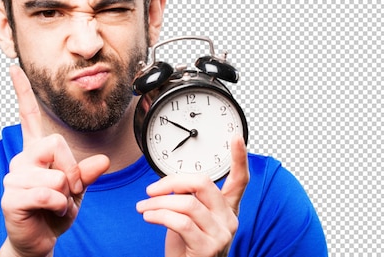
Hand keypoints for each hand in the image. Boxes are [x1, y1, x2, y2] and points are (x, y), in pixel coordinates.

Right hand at [0, 65, 109, 256]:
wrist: (40, 242)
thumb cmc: (56, 213)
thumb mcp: (79, 191)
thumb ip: (87, 174)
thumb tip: (101, 161)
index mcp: (36, 153)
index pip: (28, 116)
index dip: (22, 92)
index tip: (14, 67)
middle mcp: (22, 160)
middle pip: (56, 144)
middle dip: (72, 171)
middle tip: (67, 190)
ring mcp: (13, 178)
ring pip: (56, 175)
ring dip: (66, 195)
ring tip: (57, 204)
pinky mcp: (11, 198)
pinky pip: (47, 194)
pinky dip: (59, 206)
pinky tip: (53, 211)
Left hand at [136, 135, 248, 256]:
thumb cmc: (187, 248)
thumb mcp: (190, 218)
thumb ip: (189, 198)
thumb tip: (172, 184)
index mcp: (227, 209)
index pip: (239, 180)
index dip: (239, 158)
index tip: (235, 138)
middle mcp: (229, 220)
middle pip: (202, 183)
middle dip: (171, 181)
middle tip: (152, 190)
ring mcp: (221, 235)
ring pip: (187, 203)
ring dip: (158, 203)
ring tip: (144, 207)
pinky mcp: (208, 248)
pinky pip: (181, 222)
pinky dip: (159, 215)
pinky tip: (149, 216)